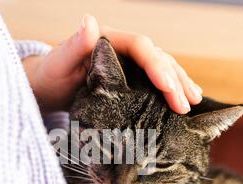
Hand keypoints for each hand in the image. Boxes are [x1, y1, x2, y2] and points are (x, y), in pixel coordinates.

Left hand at [23, 15, 202, 113]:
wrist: (48, 88)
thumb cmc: (51, 76)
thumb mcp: (58, 63)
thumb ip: (74, 45)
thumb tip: (90, 21)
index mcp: (110, 39)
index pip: (141, 47)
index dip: (157, 65)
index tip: (168, 88)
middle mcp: (123, 48)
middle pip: (156, 58)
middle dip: (174, 80)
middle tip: (186, 104)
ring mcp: (129, 63)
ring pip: (161, 67)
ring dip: (179, 83)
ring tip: (194, 100)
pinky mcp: (130, 77)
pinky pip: (155, 80)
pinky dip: (170, 88)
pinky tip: (183, 98)